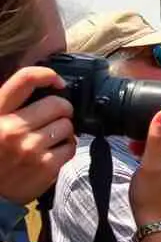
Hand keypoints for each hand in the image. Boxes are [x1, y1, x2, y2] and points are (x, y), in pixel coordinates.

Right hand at [0, 67, 76, 203]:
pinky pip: (70, 147)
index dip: (46, 74)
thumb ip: (9, 107)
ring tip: (50, 137)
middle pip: (57, 104)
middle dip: (61, 109)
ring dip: (64, 130)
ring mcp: (30, 147)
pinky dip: (66, 148)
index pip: (24, 80)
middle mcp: (12, 128)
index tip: (56, 81)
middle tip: (56, 117)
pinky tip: (53, 152)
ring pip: (67, 126)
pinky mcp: (45, 166)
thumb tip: (40, 90)